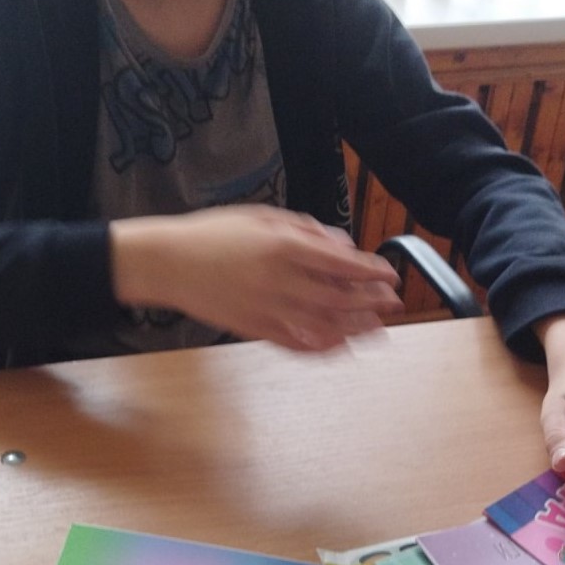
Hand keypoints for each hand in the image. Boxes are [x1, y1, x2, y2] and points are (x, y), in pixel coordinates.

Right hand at [110, 207, 402, 351]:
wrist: (170, 263)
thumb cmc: (215, 234)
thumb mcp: (264, 217)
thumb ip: (306, 230)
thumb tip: (342, 246)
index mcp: (283, 246)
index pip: (341, 262)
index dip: (371, 271)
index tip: (391, 274)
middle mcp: (280, 279)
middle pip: (339, 297)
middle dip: (372, 302)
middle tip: (394, 303)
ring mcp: (267, 308)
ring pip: (323, 324)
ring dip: (356, 329)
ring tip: (379, 329)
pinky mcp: (255, 329)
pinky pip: (297, 343)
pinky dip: (323, 348)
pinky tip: (342, 347)